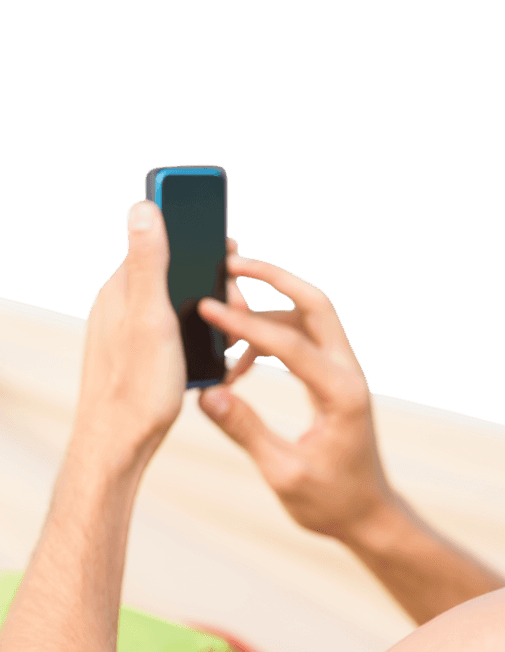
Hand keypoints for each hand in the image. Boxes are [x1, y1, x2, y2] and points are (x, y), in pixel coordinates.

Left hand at [71, 201, 251, 460]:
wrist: (120, 445)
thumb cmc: (136, 386)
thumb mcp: (150, 318)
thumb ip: (148, 262)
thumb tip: (145, 206)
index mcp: (121, 289)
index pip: (159, 243)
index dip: (196, 241)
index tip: (227, 246)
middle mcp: (121, 305)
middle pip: (176, 275)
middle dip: (213, 286)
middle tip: (236, 311)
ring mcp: (131, 331)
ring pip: (182, 306)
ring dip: (212, 316)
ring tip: (231, 339)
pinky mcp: (142, 355)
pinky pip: (180, 333)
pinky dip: (202, 338)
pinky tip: (215, 358)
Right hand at [194, 254, 394, 541]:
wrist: (368, 514)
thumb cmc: (331, 501)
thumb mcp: (283, 473)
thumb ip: (246, 431)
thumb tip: (206, 394)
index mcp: (341, 395)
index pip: (291, 344)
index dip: (246, 323)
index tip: (206, 308)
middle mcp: (349, 374)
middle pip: (317, 305)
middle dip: (277, 278)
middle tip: (234, 262)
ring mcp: (345, 374)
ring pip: (310, 319)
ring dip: (268, 311)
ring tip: (222, 320)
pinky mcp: (335, 380)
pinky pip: (305, 341)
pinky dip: (273, 339)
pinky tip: (239, 364)